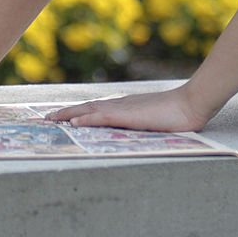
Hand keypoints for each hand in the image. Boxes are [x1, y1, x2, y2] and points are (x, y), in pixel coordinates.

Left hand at [46, 85, 213, 131]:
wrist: (191, 104)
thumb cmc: (178, 116)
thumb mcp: (155, 122)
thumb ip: (142, 126)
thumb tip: (136, 132)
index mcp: (126, 107)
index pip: (96, 109)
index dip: (78, 112)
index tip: (62, 117)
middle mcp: (120, 105)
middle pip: (87, 107)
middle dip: (65, 113)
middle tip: (46, 118)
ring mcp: (123, 109)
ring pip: (89, 110)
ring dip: (67, 114)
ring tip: (50, 119)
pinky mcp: (128, 115)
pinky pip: (101, 117)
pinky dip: (85, 119)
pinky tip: (72, 123)